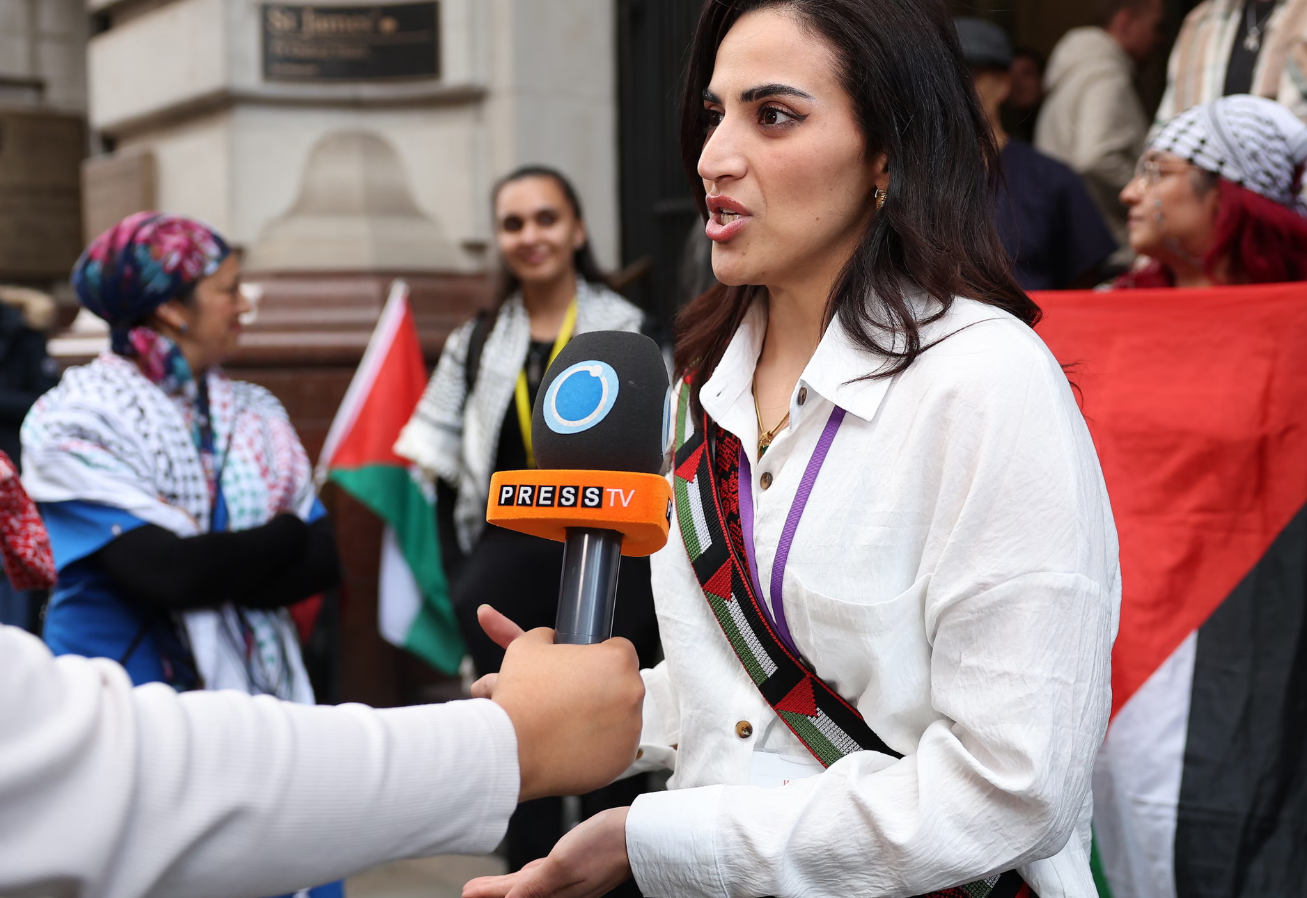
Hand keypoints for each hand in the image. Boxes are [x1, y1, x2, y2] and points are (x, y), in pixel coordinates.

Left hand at [463, 807, 631, 897]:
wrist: (640, 834)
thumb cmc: (605, 846)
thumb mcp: (562, 864)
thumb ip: (534, 887)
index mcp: (555, 894)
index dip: (490, 895)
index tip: (468, 893)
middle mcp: (561, 892)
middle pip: (518, 894)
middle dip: (493, 892)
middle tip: (469, 889)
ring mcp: (570, 881)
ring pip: (529, 885)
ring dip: (506, 885)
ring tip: (485, 884)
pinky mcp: (578, 868)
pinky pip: (544, 877)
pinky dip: (528, 878)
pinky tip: (524, 874)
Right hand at [475, 606, 643, 801]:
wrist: (512, 747)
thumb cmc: (522, 696)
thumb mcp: (527, 646)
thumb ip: (547, 636)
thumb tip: (551, 637)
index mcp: (617, 660)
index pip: (620, 650)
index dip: (599, 657)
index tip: (584, 669)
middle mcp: (632, 693)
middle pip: (623, 684)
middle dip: (601, 689)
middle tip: (572, 696)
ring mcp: (631, 729)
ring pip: (621, 717)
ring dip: (601, 717)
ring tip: (568, 720)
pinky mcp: (623, 759)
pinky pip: (615, 747)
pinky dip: (599, 746)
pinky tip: (573, 742)